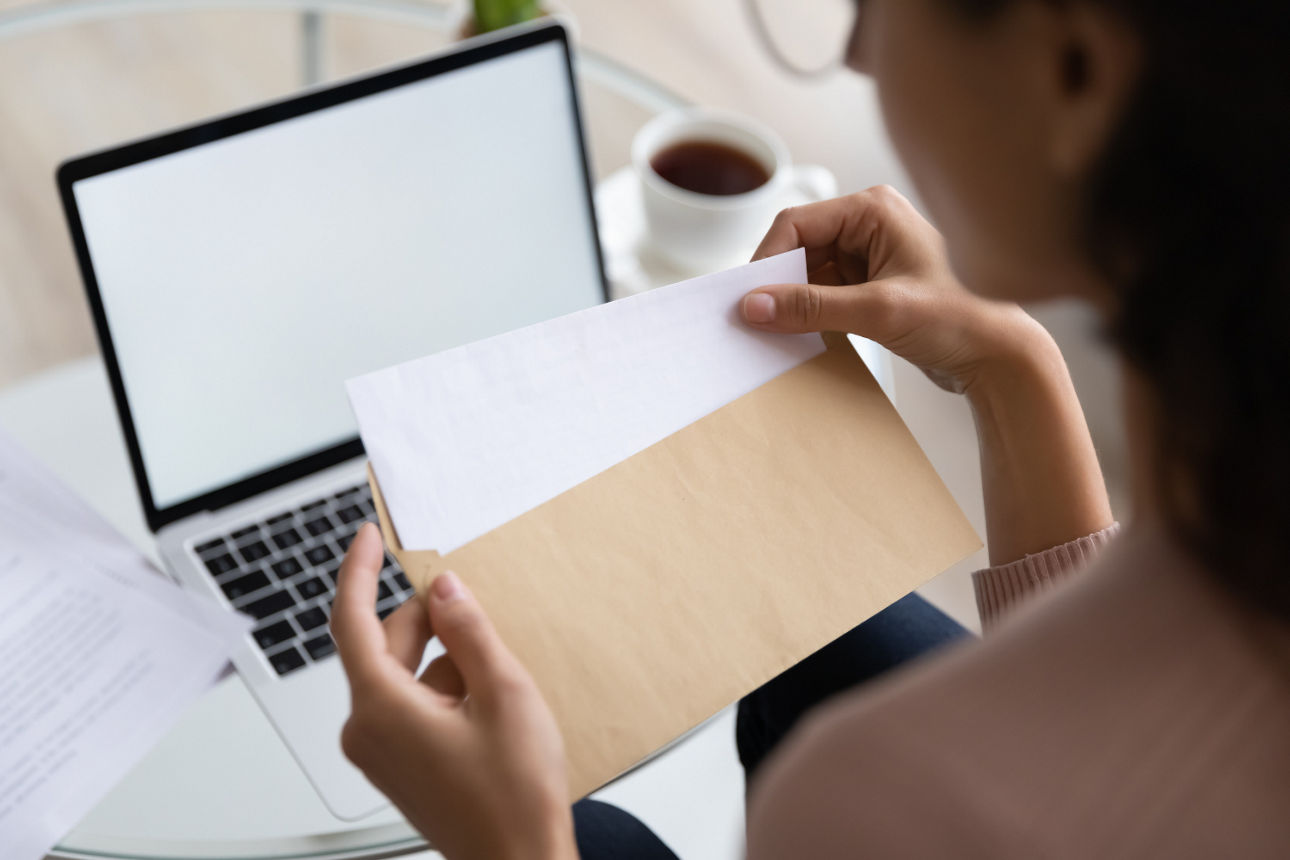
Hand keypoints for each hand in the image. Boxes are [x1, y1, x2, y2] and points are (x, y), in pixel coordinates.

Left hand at [331, 524, 574, 859]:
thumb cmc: (513, 797)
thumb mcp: (504, 693)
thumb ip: (469, 631)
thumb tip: (444, 592)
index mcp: (381, 709)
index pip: (351, 621)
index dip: (358, 571)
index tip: (368, 538)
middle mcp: (367, 730)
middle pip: (383, 646)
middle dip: (428, 622)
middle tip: (476, 612)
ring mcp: (380, 751)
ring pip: (401, 675)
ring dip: (443, 661)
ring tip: (497, 680)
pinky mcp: (397, 764)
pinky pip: (409, 704)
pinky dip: (442, 689)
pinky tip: (487, 704)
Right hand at [743, 186, 1111, 564]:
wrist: (1002, 357)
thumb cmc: (962, 319)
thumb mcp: (879, 311)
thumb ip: (812, 306)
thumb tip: (754, 306)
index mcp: (875, 210)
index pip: (797, 223)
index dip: (766, 260)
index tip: (747, 297)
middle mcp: (870, 224)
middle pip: (798, 246)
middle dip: (778, 281)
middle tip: (756, 316)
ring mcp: (871, 255)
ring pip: (808, 272)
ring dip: (793, 300)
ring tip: (780, 329)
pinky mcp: (872, 286)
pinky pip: (824, 292)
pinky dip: (809, 312)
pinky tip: (802, 333)